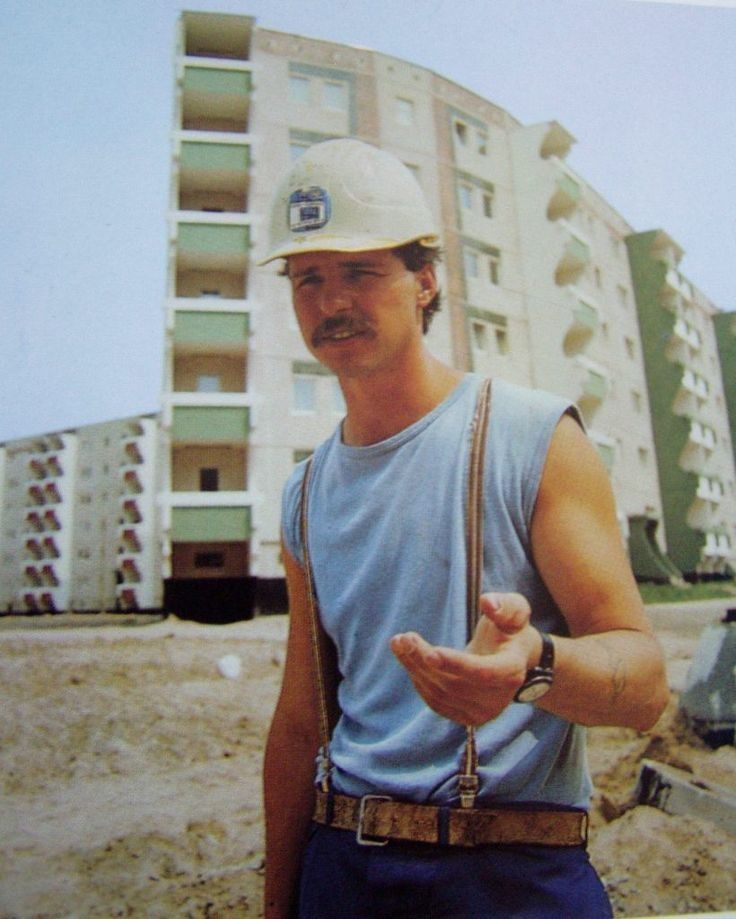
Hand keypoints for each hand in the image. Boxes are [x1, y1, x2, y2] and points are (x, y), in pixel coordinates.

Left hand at [390, 592, 541, 725]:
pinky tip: (408, 658)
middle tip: (404, 638)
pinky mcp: (464, 717)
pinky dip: (418, 678)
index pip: (483, 673)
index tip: (431, 653)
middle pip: (454, 684)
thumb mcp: (515, 609)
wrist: (510, 658)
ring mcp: (481, 713)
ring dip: (415, 667)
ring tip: (400, 642)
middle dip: (424, 660)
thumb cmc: (509, 629)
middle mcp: (498, 699)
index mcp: (512, 671)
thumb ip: (506, 605)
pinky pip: (435, 701)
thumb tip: (487, 603)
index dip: (457, 664)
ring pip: (440, 693)